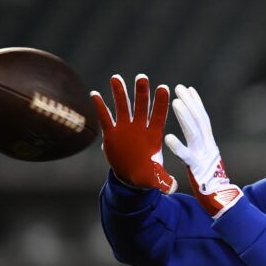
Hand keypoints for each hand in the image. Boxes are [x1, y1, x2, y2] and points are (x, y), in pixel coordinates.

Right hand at [90, 74, 177, 193]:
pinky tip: (94, 94)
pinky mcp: (112, 133)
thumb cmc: (147, 174)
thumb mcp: (155, 178)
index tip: (164, 88)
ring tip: (116, 77)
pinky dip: (100, 107)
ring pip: (123, 107)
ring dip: (120, 93)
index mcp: (154, 135)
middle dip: (141, 93)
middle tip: (142, 77)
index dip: (161, 103)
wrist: (132, 176)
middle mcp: (140, 127)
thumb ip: (163, 180)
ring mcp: (125, 128)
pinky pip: (105, 118)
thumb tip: (171, 188)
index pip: (159, 116)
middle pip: (141, 107)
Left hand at [164, 85, 242, 218]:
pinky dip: (178, 147)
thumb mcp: (207, 158)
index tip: (188, 89)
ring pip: (194, 132)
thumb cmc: (210, 180)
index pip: (203, 118)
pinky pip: (186, 156)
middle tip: (179, 87)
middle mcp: (208, 146)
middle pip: (200, 120)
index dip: (196, 103)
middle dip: (190, 103)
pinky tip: (167, 138)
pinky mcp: (197, 168)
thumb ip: (201, 145)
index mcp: (210, 143)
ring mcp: (204, 155)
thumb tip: (196, 131)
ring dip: (185, 116)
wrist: (220, 198)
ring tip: (176, 102)